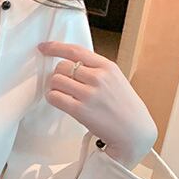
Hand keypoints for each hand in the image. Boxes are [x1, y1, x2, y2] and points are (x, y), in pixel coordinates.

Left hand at [37, 40, 157, 168]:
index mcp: (107, 67)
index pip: (75, 50)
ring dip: (54, 86)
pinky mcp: (80, 110)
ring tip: (62, 93)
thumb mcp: (116, 79)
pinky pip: (54, 97)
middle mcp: (98, 77)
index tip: (44, 47)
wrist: (134, 131)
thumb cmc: (124, 107)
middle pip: (62, 66)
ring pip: (56, 80)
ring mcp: (89, 94)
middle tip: (63, 84)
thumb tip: (72, 64)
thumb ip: (96, 70)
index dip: (55, 47)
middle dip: (58, 74)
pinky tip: (59, 101)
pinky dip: (52, 98)